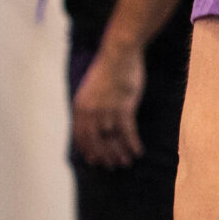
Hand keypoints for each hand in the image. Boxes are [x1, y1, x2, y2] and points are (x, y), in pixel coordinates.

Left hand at [71, 41, 145, 166]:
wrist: (119, 54)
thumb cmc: (108, 68)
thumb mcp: (91, 89)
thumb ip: (90, 106)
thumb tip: (95, 121)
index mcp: (80, 107)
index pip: (81, 136)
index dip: (88, 150)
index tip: (95, 160)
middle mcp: (90, 112)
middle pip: (96, 141)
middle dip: (104, 155)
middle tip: (112, 165)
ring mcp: (106, 111)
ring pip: (111, 139)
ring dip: (119, 153)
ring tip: (126, 162)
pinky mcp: (123, 108)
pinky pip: (127, 132)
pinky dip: (132, 144)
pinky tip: (138, 151)